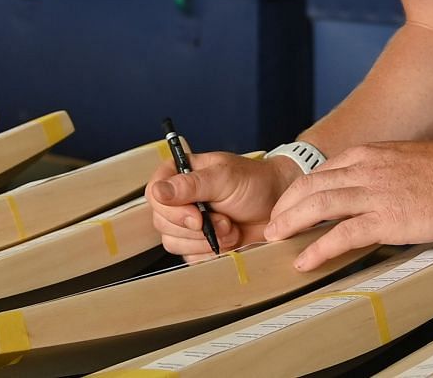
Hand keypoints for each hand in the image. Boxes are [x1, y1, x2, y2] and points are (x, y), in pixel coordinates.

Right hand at [147, 152, 299, 260]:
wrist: (277, 207)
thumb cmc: (254, 183)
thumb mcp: (224, 178)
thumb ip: (191, 184)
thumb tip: (158, 191)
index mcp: (179, 174)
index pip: (154, 195)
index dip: (173, 211)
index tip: (198, 217)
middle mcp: (179, 199)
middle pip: (162, 223)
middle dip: (196, 228)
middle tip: (224, 220)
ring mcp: (187, 224)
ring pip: (174, 243)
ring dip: (207, 241)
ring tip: (230, 227)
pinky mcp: (198, 244)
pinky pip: (190, 258)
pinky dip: (211, 253)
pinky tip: (229, 240)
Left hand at [263, 140, 432, 271]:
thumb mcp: (401, 161)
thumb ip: (379, 172)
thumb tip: (367, 190)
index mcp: (366, 156)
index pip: (319, 172)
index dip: (298, 191)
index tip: (287, 206)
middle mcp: (363, 170)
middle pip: (310, 186)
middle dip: (285, 207)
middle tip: (271, 226)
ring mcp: (373, 193)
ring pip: (318, 206)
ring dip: (292, 223)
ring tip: (276, 239)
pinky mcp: (386, 218)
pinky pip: (342, 234)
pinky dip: (318, 248)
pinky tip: (305, 260)